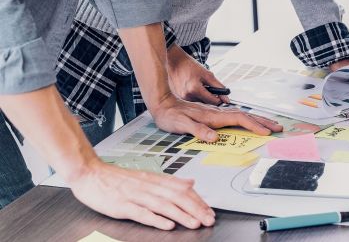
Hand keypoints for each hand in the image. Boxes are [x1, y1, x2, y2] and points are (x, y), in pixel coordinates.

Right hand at [70, 160, 214, 229]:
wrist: (89, 173)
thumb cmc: (117, 178)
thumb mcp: (147, 176)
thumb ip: (170, 181)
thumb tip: (191, 182)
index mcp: (155, 180)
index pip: (182, 189)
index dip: (198, 201)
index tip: (210, 211)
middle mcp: (148, 187)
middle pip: (176, 197)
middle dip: (195, 209)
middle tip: (208, 219)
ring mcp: (135, 196)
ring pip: (162, 205)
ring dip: (181, 215)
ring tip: (194, 223)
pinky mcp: (122, 206)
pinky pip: (141, 213)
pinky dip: (155, 219)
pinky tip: (167, 225)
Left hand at [150, 95, 282, 141]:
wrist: (162, 103)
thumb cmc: (170, 116)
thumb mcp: (180, 124)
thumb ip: (197, 130)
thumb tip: (213, 137)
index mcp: (213, 116)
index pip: (238, 119)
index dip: (253, 126)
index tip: (266, 132)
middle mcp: (217, 113)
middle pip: (246, 115)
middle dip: (263, 122)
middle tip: (278, 128)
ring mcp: (216, 113)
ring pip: (242, 115)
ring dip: (258, 120)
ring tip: (271, 125)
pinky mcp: (214, 115)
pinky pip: (236, 117)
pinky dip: (248, 120)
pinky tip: (251, 123)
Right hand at [167, 44, 227, 105]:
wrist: (175, 62)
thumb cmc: (191, 66)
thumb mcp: (207, 74)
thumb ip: (218, 87)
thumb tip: (226, 100)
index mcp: (195, 89)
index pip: (213, 102)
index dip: (219, 98)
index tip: (221, 95)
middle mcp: (187, 96)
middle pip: (206, 103)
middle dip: (210, 97)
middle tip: (208, 87)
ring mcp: (181, 98)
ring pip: (199, 103)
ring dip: (202, 96)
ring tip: (198, 85)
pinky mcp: (178, 98)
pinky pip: (192, 101)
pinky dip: (195, 96)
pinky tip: (192, 87)